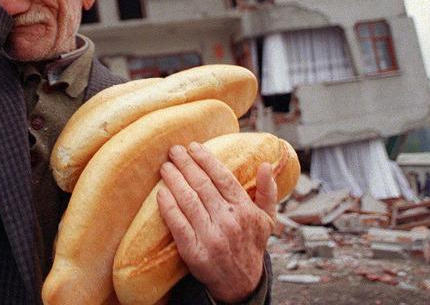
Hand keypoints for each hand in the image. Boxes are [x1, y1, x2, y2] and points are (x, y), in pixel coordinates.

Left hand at [157, 142, 276, 302]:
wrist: (241, 283)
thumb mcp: (267, 219)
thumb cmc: (251, 245)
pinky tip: (161, 193)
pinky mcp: (194, 252)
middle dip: (186, 164)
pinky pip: (178, 224)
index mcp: (245, 210)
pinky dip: (168, 207)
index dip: (206, 160)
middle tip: (174, 150)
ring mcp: (211, 237)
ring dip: (174, 180)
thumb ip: (268, 191)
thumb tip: (266, 165)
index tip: (193, 146)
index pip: (222, 178)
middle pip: (202, 185)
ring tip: (166, 167)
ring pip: (188, 201)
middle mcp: (229, 222)